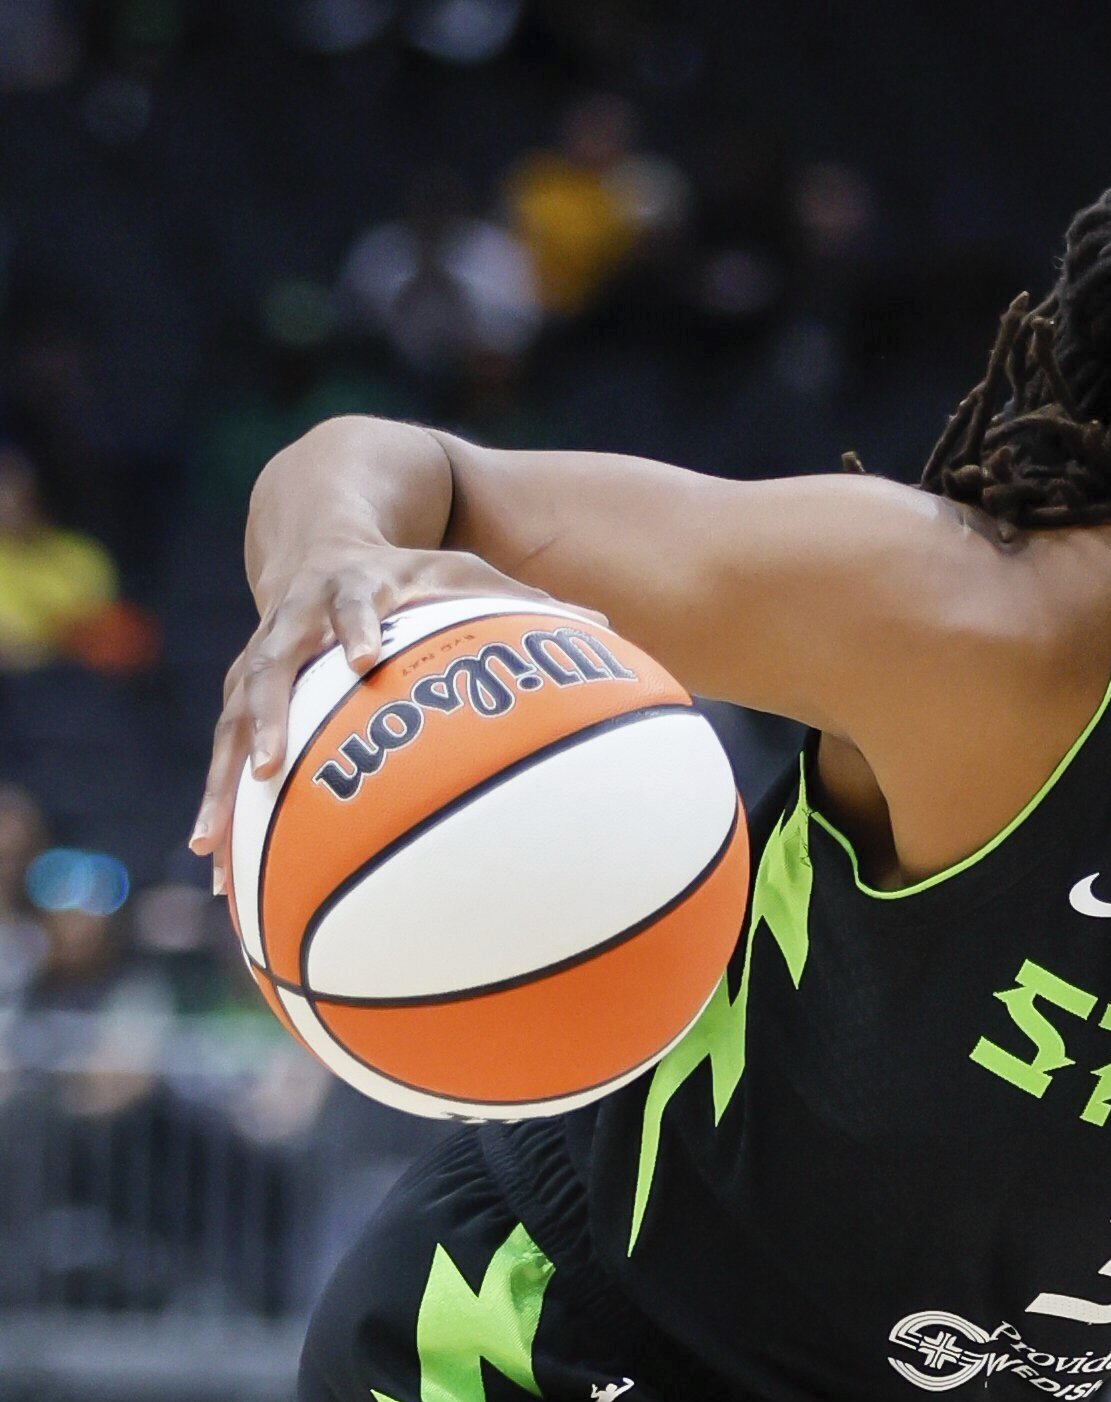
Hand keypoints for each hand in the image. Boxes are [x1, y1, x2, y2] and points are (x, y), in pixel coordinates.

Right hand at [188, 544, 600, 891]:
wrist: (323, 542)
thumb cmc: (411, 569)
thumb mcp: (465, 571)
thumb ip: (528, 600)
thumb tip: (605, 625)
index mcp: (350, 589)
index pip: (351, 604)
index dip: (353, 626)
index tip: (359, 659)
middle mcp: (293, 624)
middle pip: (267, 670)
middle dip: (266, 719)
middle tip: (270, 769)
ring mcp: (259, 661)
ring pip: (232, 723)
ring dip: (223, 781)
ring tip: (214, 841)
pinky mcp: (243, 693)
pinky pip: (227, 752)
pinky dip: (219, 802)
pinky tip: (214, 859)